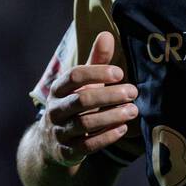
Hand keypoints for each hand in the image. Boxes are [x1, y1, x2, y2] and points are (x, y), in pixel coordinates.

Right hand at [43, 32, 137, 166]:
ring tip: (134, 110)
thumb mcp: (84, 83)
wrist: (52, 142)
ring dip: (112, 116)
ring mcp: (60, 132)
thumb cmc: (75, 103)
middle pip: (81, 100)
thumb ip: (96, 61)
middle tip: (133, 92)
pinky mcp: (67, 151)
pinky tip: (124, 128)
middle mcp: (55, 110)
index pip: (73, 76)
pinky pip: (87, 145)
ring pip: (85, 124)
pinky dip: (106, 137)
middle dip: (109, 95)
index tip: (119, 73)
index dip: (97, 72)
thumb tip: (107, 34)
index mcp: (58, 89)